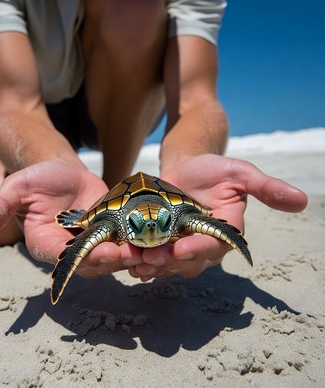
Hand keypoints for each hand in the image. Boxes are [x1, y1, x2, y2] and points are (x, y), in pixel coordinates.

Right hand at [0, 159, 141, 277]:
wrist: (64, 172)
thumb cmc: (39, 179)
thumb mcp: (18, 187)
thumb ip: (1, 205)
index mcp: (46, 243)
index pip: (60, 258)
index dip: (78, 259)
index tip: (98, 253)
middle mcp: (71, 250)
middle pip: (91, 264)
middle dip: (109, 261)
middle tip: (128, 254)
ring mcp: (94, 243)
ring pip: (112, 258)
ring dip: (129, 256)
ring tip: (147, 250)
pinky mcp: (112, 232)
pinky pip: (125, 243)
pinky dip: (139, 243)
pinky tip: (155, 238)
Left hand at [128, 154, 307, 280]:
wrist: (186, 167)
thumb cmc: (213, 168)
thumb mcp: (240, 172)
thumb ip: (266, 187)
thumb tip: (303, 201)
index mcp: (223, 232)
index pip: (214, 247)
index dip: (199, 249)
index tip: (182, 248)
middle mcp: (202, 245)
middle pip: (188, 262)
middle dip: (170, 262)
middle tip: (151, 258)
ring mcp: (179, 245)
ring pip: (168, 264)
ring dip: (153, 266)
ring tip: (136, 263)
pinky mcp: (160, 242)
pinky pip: (152, 256)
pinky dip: (141, 261)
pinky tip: (128, 261)